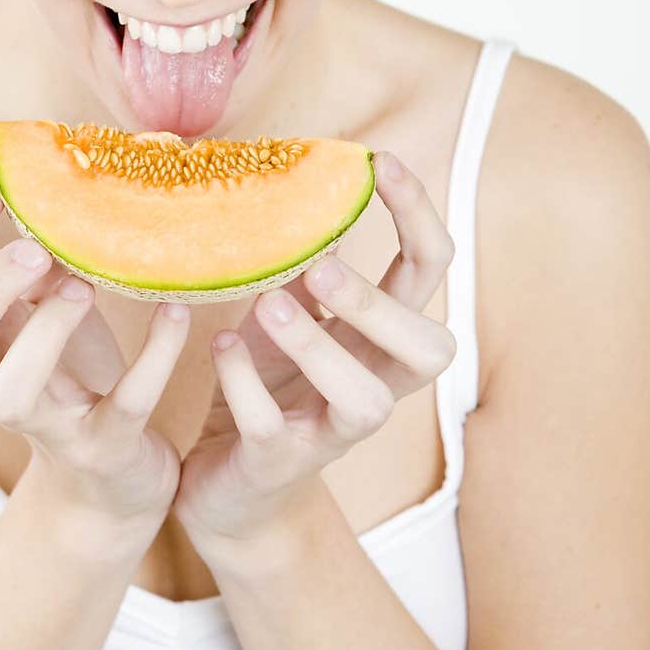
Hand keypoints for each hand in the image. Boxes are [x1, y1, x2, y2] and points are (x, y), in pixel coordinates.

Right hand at [0, 179, 190, 543]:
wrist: (114, 479)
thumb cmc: (79, 375)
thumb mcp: (55, 310)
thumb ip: (48, 256)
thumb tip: (71, 167)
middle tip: (35, 249)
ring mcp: (47, 424)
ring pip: (9, 395)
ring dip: (43, 334)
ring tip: (84, 285)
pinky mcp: (104, 447)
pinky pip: (123, 406)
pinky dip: (153, 358)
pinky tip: (176, 312)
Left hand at [172, 151, 457, 559]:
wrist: (228, 489)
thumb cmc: (265, 388)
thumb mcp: (287, 316)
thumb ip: (306, 265)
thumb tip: (308, 185)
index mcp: (381, 340)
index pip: (430, 271)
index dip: (418, 215)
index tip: (382, 160)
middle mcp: (374, 387)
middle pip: (430, 350)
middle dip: (382, 304)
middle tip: (323, 265)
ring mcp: (330, 432)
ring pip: (366, 402)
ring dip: (320, 347)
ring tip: (269, 304)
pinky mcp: (279, 464)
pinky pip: (272, 429)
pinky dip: (244, 384)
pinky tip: (218, 348)